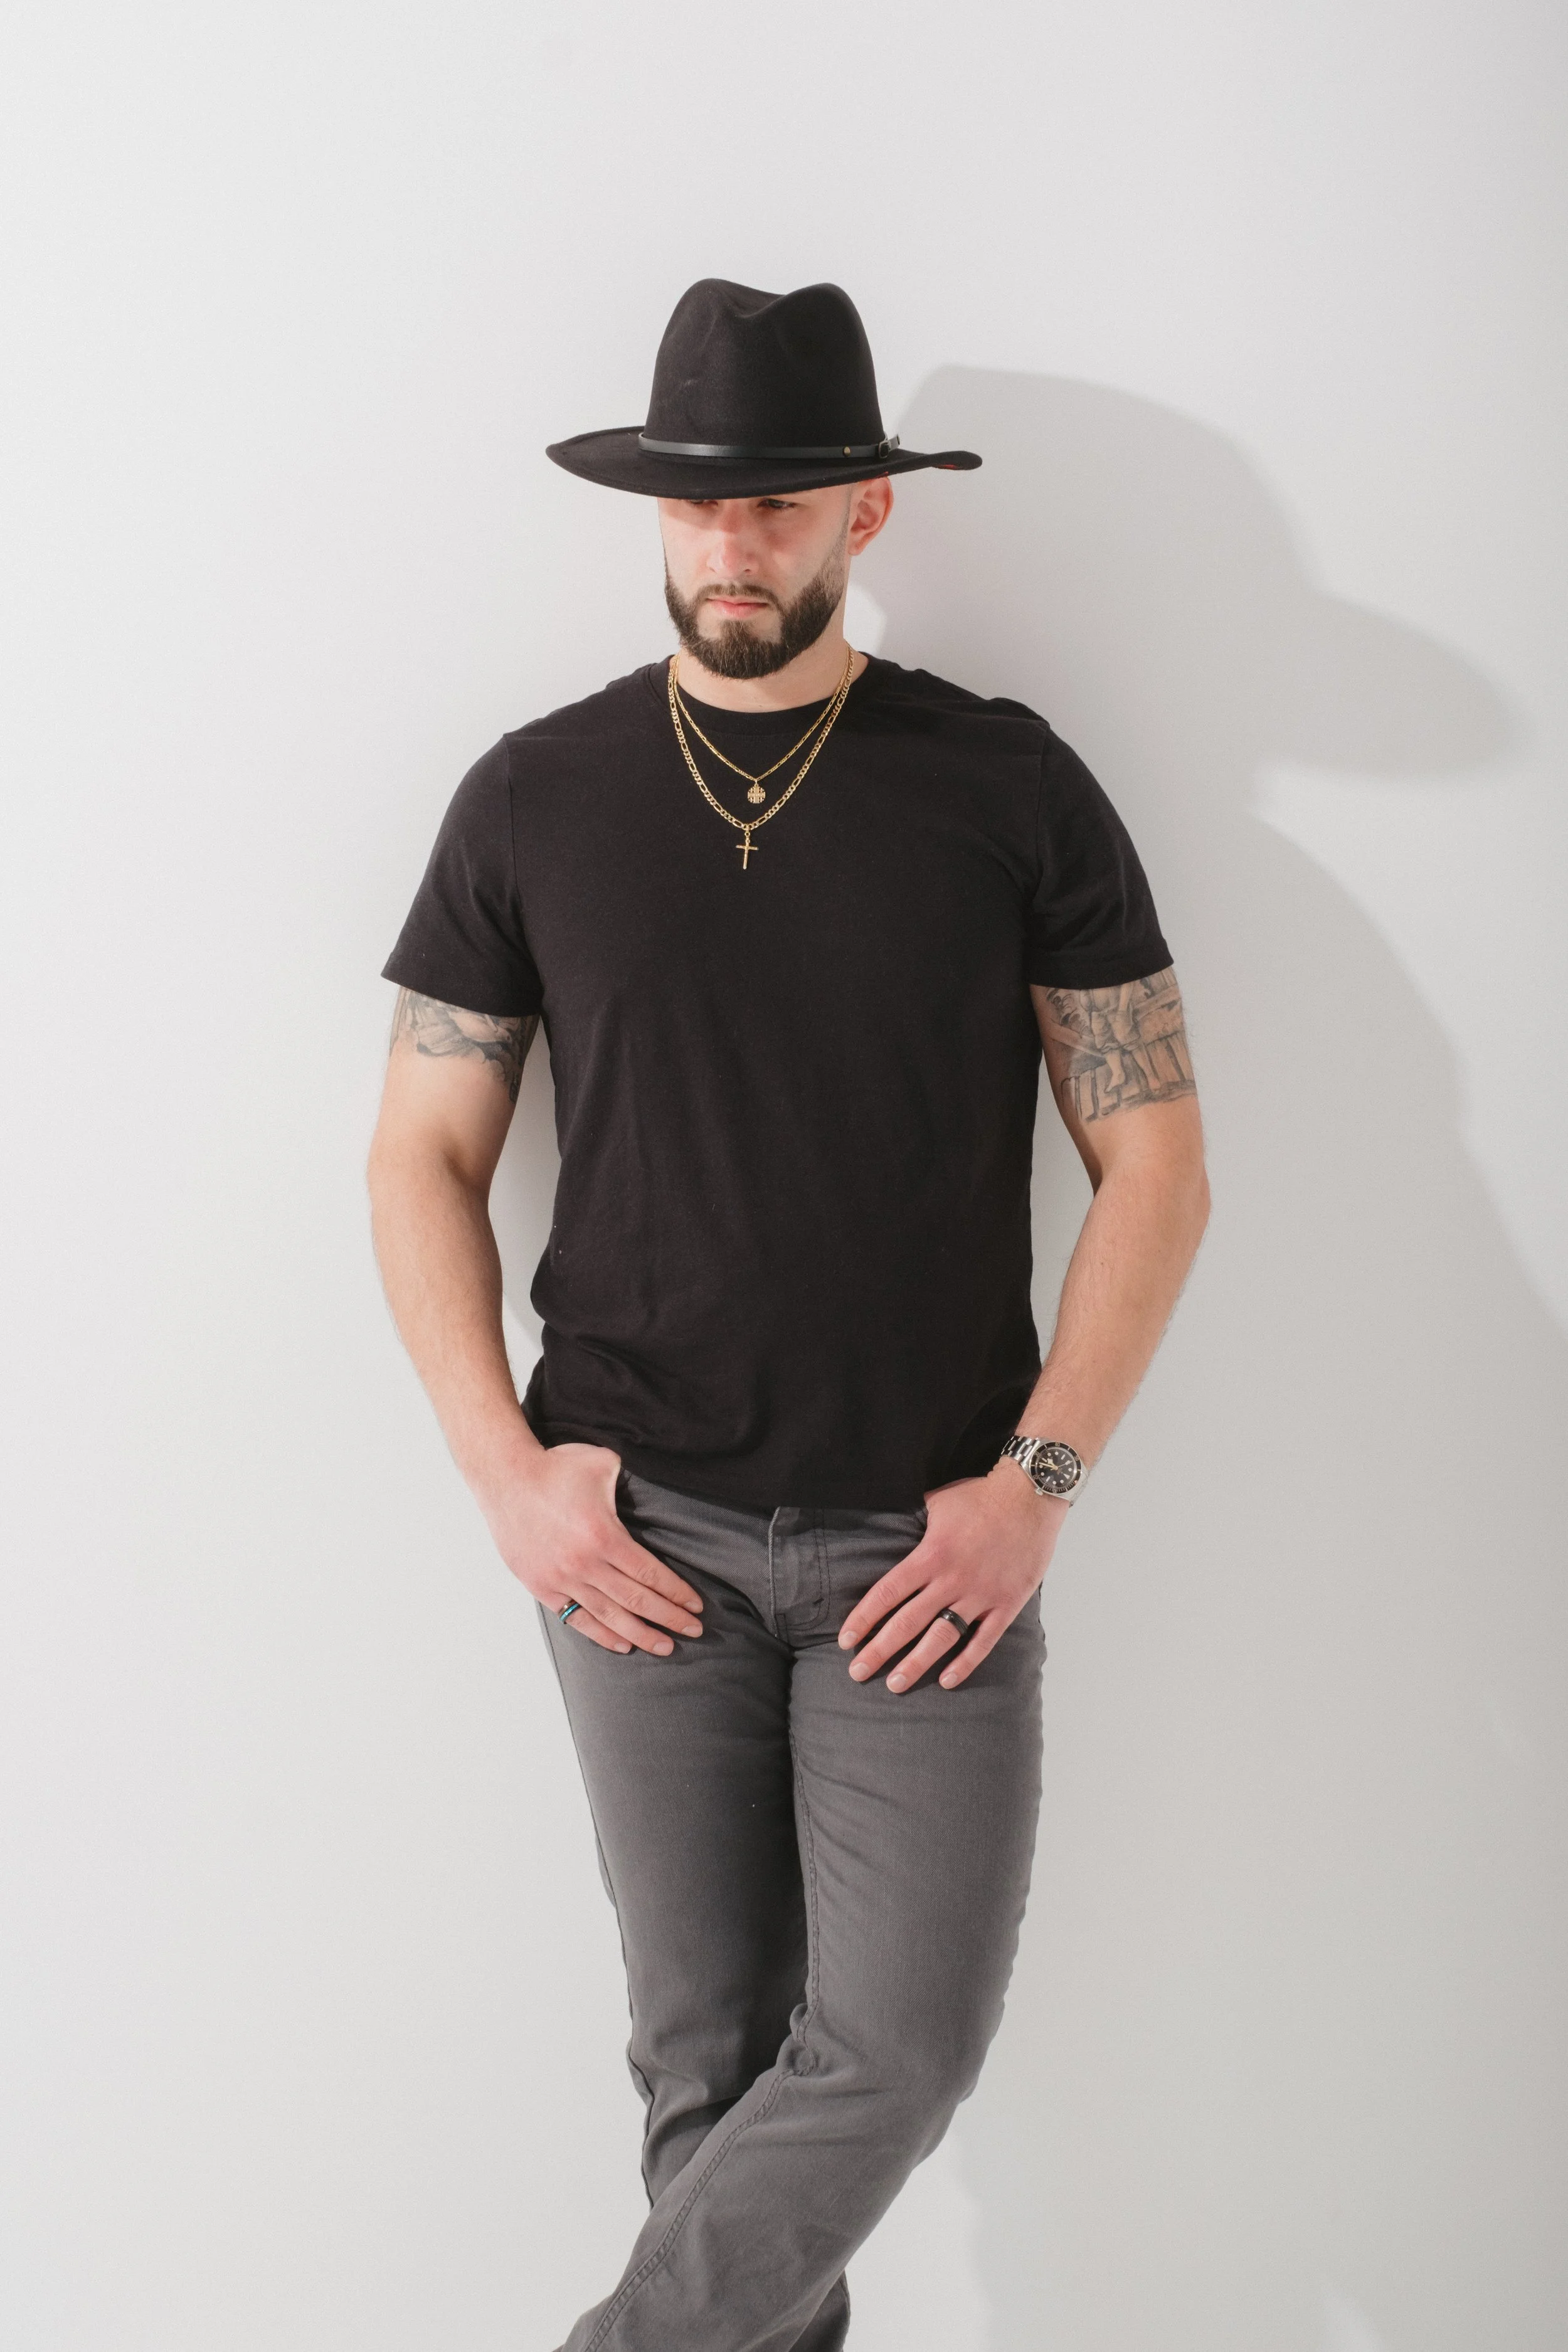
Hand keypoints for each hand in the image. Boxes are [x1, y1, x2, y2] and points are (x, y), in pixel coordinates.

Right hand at [480, 1440, 703, 1656]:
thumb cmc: (556, 1467)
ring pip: (609, 1616)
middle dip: (669, 1618)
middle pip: (636, 1600)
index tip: (695, 1605)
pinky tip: (623, 1645)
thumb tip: (652, 1494)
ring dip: (641, 1634)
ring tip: (665, 1647)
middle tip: (693, 1630)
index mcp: (604, 1535)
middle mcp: (584, 1563)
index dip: (676, 1592)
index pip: (650, 1574)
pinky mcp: (541, 1586)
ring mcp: (561, 1578)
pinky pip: (576, 1618)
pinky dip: (602, 1634)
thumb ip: (631, 1483)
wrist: (505, 1477)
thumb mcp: (604, 1463)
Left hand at [837, 1465, 1065, 1691]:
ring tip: (895, 1685)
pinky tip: (946, 1680)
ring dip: (916, 1663)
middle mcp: (952, 1579)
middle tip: (858, 1673)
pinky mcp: (1007, 1603)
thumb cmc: (980, 1495)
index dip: (864, 1619)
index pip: (887, 1593)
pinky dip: (966, 1662)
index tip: (846, 1640)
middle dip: (879, 1650)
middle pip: (907, 1622)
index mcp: (930, 1554)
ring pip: (942, 1637)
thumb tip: (888, 1524)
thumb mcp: (937, 1501)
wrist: (1031, 1495)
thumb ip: (912, 1521)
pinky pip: (984, 1640)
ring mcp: (981, 1594)